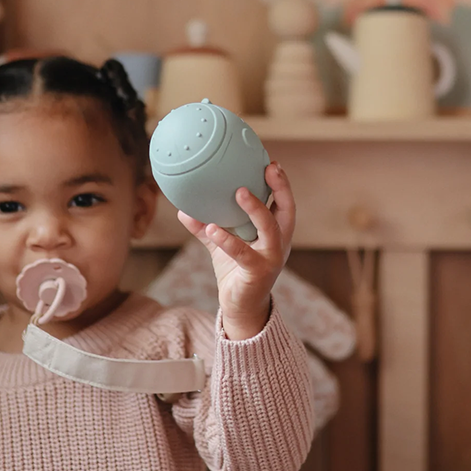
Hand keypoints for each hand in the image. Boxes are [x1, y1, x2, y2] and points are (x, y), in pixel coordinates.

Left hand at [177, 163, 294, 339]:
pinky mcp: (258, 273)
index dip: (281, 184)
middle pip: (287, 211)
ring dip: (256, 209)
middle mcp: (279, 244)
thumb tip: (183, 209)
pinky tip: (210, 228)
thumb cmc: (235, 272)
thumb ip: (206, 227)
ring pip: (270, 229)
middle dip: (281, 188)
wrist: (241, 307)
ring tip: (239, 192)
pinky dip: (227, 240)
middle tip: (269, 168)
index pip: (284, 204)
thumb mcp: (221, 246)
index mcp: (275, 234)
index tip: (271, 163)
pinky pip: (242, 253)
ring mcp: (271, 258)